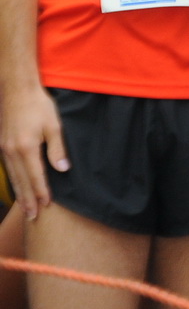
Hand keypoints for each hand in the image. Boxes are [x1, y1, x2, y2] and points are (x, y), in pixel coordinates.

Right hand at [0, 84, 65, 219]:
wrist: (16, 90)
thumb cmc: (39, 105)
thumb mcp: (54, 125)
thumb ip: (57, 149)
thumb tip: (63, 169)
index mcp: (26, 148)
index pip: (36, 177)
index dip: (42, 192)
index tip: (47, 206)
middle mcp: (12, 152)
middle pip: (21, 182)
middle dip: (28, 200)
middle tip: (33, 217)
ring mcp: (4, 149)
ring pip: (13, 177)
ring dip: (20, 194)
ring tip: (25, 209)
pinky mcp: (2, 145)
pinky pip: (8, 169)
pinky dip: (14, 182)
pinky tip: (18, 188)